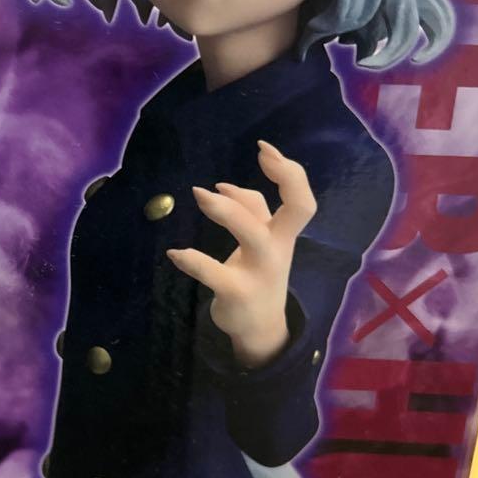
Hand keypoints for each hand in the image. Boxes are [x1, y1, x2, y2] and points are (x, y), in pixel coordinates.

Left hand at [167, 140, 315, 367]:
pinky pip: (214, 272)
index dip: (289, 172)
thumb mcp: (261, 241)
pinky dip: (192, 260)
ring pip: (252, 235)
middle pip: (293, 212)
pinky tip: (175, 253)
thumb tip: (224, 186)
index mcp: (285, 235)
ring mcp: (260, 272)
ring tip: (198, 194)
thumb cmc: (259, 274)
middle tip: (222, 176)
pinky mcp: (237, 293)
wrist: (260, 328)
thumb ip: (250, 211)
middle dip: (273, 183)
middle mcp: (278, 250)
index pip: (302, 200)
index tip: (264, 149)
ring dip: (226, 211)